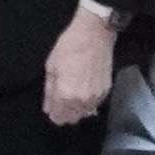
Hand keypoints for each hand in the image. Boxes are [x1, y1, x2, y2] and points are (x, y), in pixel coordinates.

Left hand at [40, 10, 116, 131]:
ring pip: (85, 114)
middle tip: (60, 101)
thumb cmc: (68, 48)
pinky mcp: (106, 91)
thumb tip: (48, 108)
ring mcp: (96, 97)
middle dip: (64, 113)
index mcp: (66, 95)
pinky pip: (95, 105)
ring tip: (71, 94)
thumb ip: (49, 91)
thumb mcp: (51, 67)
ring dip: (77, 109)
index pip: (59, 118)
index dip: (53, 114)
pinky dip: (88, 103)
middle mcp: (82, 101)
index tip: (51, 107)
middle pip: (72, 119)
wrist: (94, 35)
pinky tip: (83, 91)